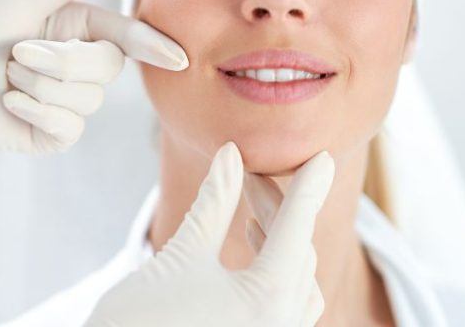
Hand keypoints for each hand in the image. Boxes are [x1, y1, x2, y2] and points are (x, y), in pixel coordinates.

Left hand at [0, 0, 187, 182]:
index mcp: (75, 26)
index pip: (125, 35)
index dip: (152, 45)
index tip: (178, 57)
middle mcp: (75, 64)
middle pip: (107, 68)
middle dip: (61, 61)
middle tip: (17, 52)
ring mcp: (64, 102)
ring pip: (88, 100)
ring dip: (40, 86)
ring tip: (6, 77)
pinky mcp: (51, 134)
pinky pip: (69, 128)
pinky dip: (35, 112)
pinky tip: (8, 103)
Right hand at [85, 142, 334, 326]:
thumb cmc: (141, 320)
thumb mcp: (181, 255)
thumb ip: (214, 204)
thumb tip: (231, 155)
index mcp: (269, 299)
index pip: (297, 228)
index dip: (308, 187)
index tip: (323, 157)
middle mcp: (282, 325)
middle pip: (297, 252)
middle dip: (278, 208)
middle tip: (250, 174)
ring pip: (298, 282)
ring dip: (281, 242)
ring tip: (253, 212)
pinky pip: (289, 306)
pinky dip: (279, 272)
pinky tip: (253, 249)